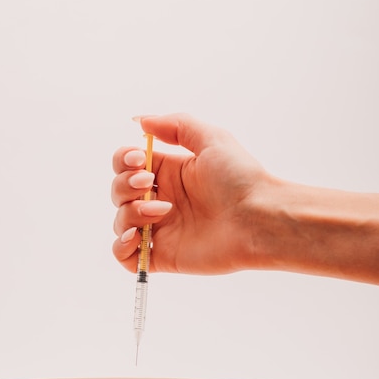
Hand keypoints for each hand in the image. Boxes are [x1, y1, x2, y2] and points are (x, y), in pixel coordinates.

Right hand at [112, 113, 271, 274]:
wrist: (260, 218)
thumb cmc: (241, 178)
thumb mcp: (211, 138)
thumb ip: (175, 125)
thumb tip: (141, 121)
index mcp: (170, 172)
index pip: (126, 164)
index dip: (124, 161)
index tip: (141, 161)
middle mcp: (162, 199)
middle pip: (118, 191)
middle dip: (125, 185)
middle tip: (149, 183)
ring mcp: (162, 229)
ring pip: (120, 221)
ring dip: (129, 213)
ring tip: (160, 211)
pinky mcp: (164, 256)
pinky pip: (126, 257)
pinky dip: (120, 247)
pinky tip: (136, 236)